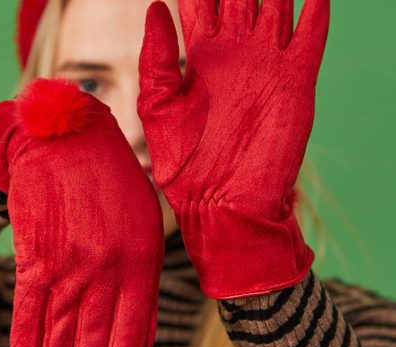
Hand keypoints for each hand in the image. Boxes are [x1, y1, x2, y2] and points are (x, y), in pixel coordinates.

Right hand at [0, 78, 163, 346]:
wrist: (70, 145)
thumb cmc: (117, 191)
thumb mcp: (148, 234)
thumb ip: (146, 291)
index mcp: (137, 266)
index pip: (128, 337)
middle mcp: (102, 271)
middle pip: (89, 343)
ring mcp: (65, 264)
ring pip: (58, 334)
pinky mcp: (35, 255)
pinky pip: (27, 309)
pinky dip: (24, 345)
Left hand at [138, 0, 329, 298]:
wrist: (221, 205)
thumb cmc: (184, 166)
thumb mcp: (157, 110)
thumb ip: (157, 60)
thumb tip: (154, 7)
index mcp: (200, 61)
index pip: (202, 3)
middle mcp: (235, 57)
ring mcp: (267, 67)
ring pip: (277, 7)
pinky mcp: (295, 84)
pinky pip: (310, 37)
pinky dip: (314, 12)